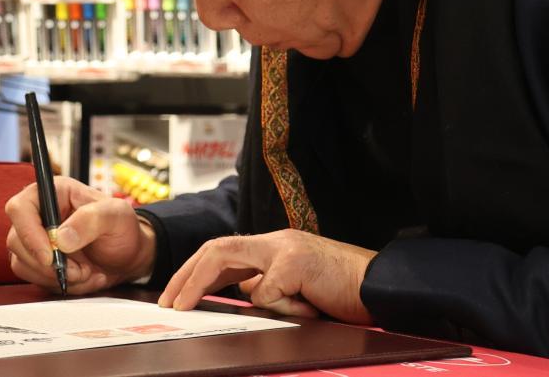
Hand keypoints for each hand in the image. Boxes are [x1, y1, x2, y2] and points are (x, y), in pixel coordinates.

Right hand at [5, 177, 155, 293]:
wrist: (127, 254)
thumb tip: (60, 238)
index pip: (20, 208)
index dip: (28, 232)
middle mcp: (39, 214)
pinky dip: (60, 284)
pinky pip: (36, 278)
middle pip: (16, 240)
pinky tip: (83, 277)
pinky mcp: (38, 262)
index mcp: (53, 193)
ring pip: (23, 263)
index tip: (50, 255)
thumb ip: (91, 220)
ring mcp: (35, 239)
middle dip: (48, 263)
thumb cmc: (122, 228)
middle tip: (80, 269)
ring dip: (56, 276)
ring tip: (87, 272)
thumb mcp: (116, 216)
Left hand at [158, 229, 375, 322]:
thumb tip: (243, 293)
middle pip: (217, 247)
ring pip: (227, 257)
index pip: (224, 251)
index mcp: (275, 247)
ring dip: (199, 282)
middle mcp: (276, 241)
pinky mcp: (296, 263)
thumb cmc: (342, 292)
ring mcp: (285, 248)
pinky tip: (305, 307)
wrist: (381, 286)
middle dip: (185, 273)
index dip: (195, 271)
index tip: (176, 295)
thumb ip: (269, 285)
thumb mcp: (297, 288)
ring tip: (182, 305)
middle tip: (167, 301)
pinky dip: (278, 307)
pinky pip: (267, 292)